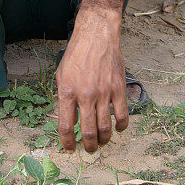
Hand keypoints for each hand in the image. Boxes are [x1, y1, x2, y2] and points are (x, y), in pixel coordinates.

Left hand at [56, 9, 127, 152]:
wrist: (96, 36)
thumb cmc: (77, 54)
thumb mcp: (62, 74)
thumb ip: (64, 98)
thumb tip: (70, 120)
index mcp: (67, 91)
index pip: (66, 126)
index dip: (67, 142)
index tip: (69, 148)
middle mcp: (85, 95)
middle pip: (88, 132)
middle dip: (88, 146)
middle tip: (89, 148)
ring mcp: (103, 93)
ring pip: (105, 128)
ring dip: (104, 140)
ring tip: (102, 141)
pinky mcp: (118, 89)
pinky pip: (122, 116)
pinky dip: (120, 127)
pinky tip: (117, 128)